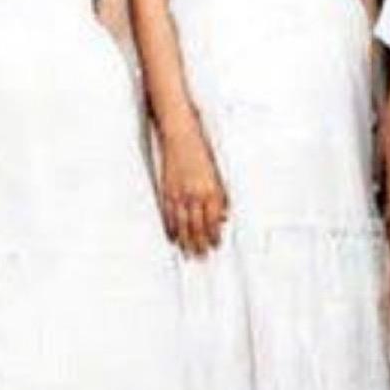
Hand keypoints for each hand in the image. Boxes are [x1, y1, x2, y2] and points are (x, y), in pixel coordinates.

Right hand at [159, 123, 228, 255]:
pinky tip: (174, 237)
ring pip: (182, 225)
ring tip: (188, 253)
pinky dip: (171, 228)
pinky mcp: (167, 190)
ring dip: (186, 241)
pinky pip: (168, 215)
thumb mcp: (217, 171)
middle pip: (197, 226)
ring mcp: (179, 193)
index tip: (215, 244)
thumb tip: (223, 214)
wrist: (181, 133)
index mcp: (211, 188)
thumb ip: (221, 194)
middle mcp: (195, 194)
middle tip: (202, 256)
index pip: (213, 220)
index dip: (214, 235)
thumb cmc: (200, 148)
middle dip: (200, 243)